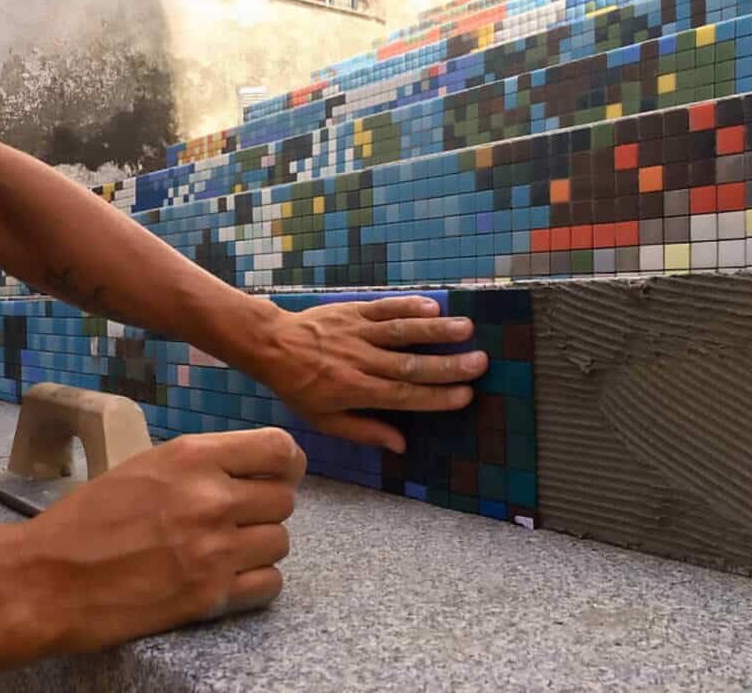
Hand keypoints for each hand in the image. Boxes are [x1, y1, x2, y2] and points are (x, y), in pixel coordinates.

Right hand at [21, 428, 305, 652]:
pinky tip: (229, 577)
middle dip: (266, 507)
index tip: (280, 473)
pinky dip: (256, 581)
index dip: (287, 462)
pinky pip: (270, 583)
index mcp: (191, 457)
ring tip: (228, 548)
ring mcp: (214, 549)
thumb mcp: (144, 467)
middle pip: (285, 498)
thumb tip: (250, 468)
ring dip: (260, 545)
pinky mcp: (210, 596)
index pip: (278, 448)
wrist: (47, 579)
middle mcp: (211, 498)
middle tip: (238, 517)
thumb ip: (199, 465)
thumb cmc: (87, 519)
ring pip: (281, 541)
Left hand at [256, 296, 487, 452]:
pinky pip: (384, 307)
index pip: (403, 395)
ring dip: (435, 329)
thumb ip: (364, 431)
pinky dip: (408, 305)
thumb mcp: (324, 420)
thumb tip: (402, 446)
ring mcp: (356, 332)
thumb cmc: (299, 387)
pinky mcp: (352, 310)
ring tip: (466, 328)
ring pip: (401, 331)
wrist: (271, 345)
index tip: (466, 395)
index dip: (436, 396)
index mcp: (354, 390)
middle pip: (410, 363)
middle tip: (480, 363)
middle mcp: (359, 360)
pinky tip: (433, 305)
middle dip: (448, 365)